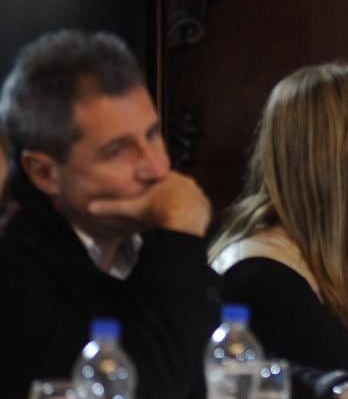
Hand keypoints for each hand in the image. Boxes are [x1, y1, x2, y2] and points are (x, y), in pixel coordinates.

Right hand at [85, 171, 210, 236]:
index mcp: (168, 179)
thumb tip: (91, 207)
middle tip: (160, 204)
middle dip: (168, 194)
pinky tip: (185, 218)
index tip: (150, 194)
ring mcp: (197, 193)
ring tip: (172, 212)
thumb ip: (111, 206)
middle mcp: (186, 183)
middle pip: (176, 186)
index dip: (154, 186)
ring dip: (181, 202)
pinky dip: (192, 212)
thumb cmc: (158, 211)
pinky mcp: (205, 205)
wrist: (182, 220)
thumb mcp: (132, 208)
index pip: (160, 178)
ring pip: (188, 195)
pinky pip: (198, 207)